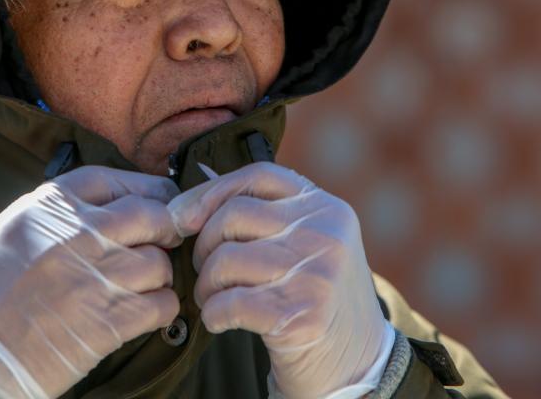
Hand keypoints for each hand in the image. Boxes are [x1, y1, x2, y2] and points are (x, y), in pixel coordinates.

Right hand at [0, 166, 182, 398]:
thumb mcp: (15, 231)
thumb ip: (63, 211)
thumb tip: (119, 201)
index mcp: (49, 207)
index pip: (113, 180)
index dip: (143, 188)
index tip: (157, 199)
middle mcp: (77, 235)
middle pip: (150, 215)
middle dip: (165, 227)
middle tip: (164, 240)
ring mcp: (96, 278)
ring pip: (160, 261)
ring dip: (160, 274)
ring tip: (142, 284)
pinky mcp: (109, 321)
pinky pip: (163, 303)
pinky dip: (162, 307)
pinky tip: (146, 311)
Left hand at [168, 162, 388, 397]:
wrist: (356, 365)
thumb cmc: (316, 300)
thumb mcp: (308, 245)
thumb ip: (267, 216)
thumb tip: (193, 195)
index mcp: (326, 208)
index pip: (259, 176)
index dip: (211, 191)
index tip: (184, 217)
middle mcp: (326, 233)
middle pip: (234, 215)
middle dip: (204, 245)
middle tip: (207, 271)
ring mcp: (316, 273)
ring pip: (226, 259)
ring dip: (206, 285)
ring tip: (214, 298)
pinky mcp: (301, 315)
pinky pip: (229, 302)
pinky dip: (213, 314)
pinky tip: (221, 320)